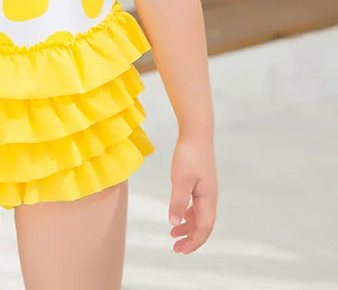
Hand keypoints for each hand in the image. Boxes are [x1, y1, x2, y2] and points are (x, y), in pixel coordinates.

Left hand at [168, 136, 217, 253]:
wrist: (196, 134)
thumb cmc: (189, 156)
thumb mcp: (180, 180)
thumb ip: (178, 202)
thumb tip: (174, 223)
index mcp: (208, 199)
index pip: (204, 227)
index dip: (194, 241)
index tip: (180, 250)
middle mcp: (210, 197)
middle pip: (203, 225)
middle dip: (191, 238)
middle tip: (175, 248)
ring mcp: (207, 190)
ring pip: (200, 215)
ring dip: (188, 226)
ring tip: (173, 233)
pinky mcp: (201, 182)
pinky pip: (197, 205)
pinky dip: (189, 214)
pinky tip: (180, 215)